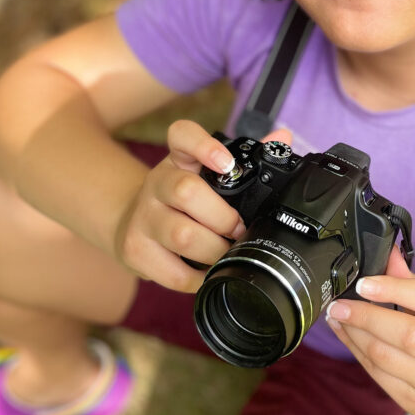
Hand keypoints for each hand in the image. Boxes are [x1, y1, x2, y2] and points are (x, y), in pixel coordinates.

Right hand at [114, 120, 291, 292]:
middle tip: (239, 230)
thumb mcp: (206, 174)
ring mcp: (142, 217)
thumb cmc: (182, 199)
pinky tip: (209, 274)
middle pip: (186, 192)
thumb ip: (246, 157)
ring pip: (182, 235)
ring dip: (215, 251)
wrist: (131, 222)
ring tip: (227, 254)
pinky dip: (200, 279)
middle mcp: (156, 183)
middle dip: (223, 218)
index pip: (182, 135)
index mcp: (179, 159)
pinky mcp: (135, 250)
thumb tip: (283, 136)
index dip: (204, 146)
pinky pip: (174, 272)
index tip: (227, 163)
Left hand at [326, 247, 414, 414]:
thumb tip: (386, 254)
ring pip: (385, 356)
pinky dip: (356, 350)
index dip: (393, 289)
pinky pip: (377, 374)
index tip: (364, 283)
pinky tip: (346, 334)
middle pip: (408, 334)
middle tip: (340, 304)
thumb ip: (413, 283)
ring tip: (338, 315)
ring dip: (354, 333)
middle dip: (366, 316)